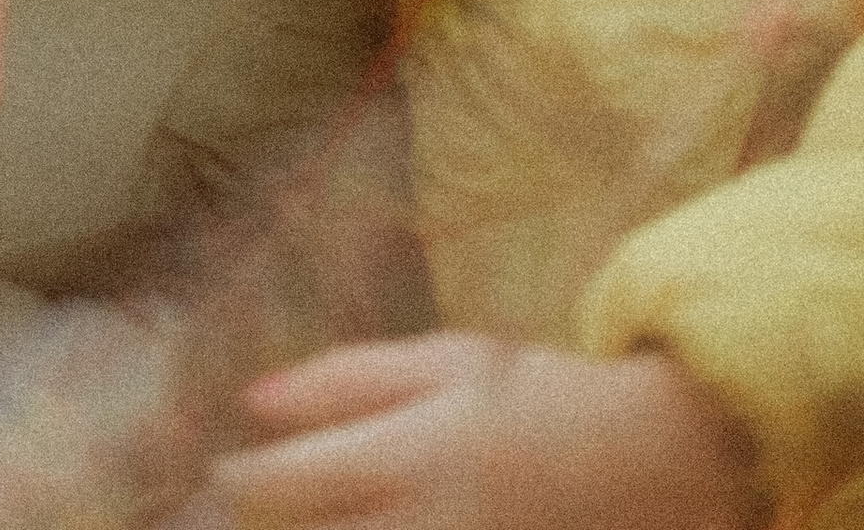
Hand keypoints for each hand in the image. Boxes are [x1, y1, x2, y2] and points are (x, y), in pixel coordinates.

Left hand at [211, 334, 762, 529]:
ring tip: (328, 511)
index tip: (219, 471)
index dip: (236, 481)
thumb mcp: (446, 361)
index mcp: (411, 454)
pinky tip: (374, 523)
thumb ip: (346, 380)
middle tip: (231, 517)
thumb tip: (252, 400)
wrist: (656, 462)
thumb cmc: (537, 396)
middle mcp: (431, 525)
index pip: (286, 484)